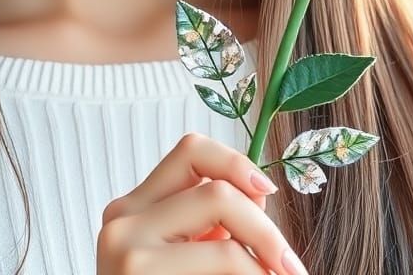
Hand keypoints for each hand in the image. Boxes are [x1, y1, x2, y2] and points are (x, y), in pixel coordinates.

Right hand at [96, 132, 307, 273]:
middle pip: (214, 186)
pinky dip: (251, 274)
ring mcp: (126, 249)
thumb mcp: (182, 258)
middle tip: (290, 266)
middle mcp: (122, 218)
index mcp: (133, 207)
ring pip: (223, 222)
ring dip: (265, 252)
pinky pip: (222, 258)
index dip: (236, 161)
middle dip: (264, 224)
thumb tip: (259, 195)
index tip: (270, 193)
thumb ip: (211, 226)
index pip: (191, 151)